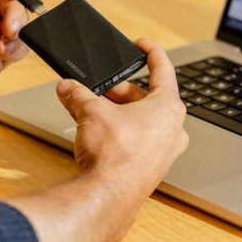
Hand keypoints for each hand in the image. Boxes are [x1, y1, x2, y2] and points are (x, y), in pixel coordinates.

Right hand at [56, 38, 188, 200]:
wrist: (109, 197)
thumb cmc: (114, 155)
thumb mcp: (91, 112)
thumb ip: (78, 94)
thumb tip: (67, 87)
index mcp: (168, 107)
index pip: (163, 69)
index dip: (151, 52)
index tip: (141, 44)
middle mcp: (173, 129)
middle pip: (145, 97)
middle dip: (118, 90)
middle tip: (97, 87)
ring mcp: (164, 151)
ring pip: (140, 120)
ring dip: (117, 112)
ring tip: (90, 110)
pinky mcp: (151, 167)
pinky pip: (137, 139)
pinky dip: (120, 131)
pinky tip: (98, 132)